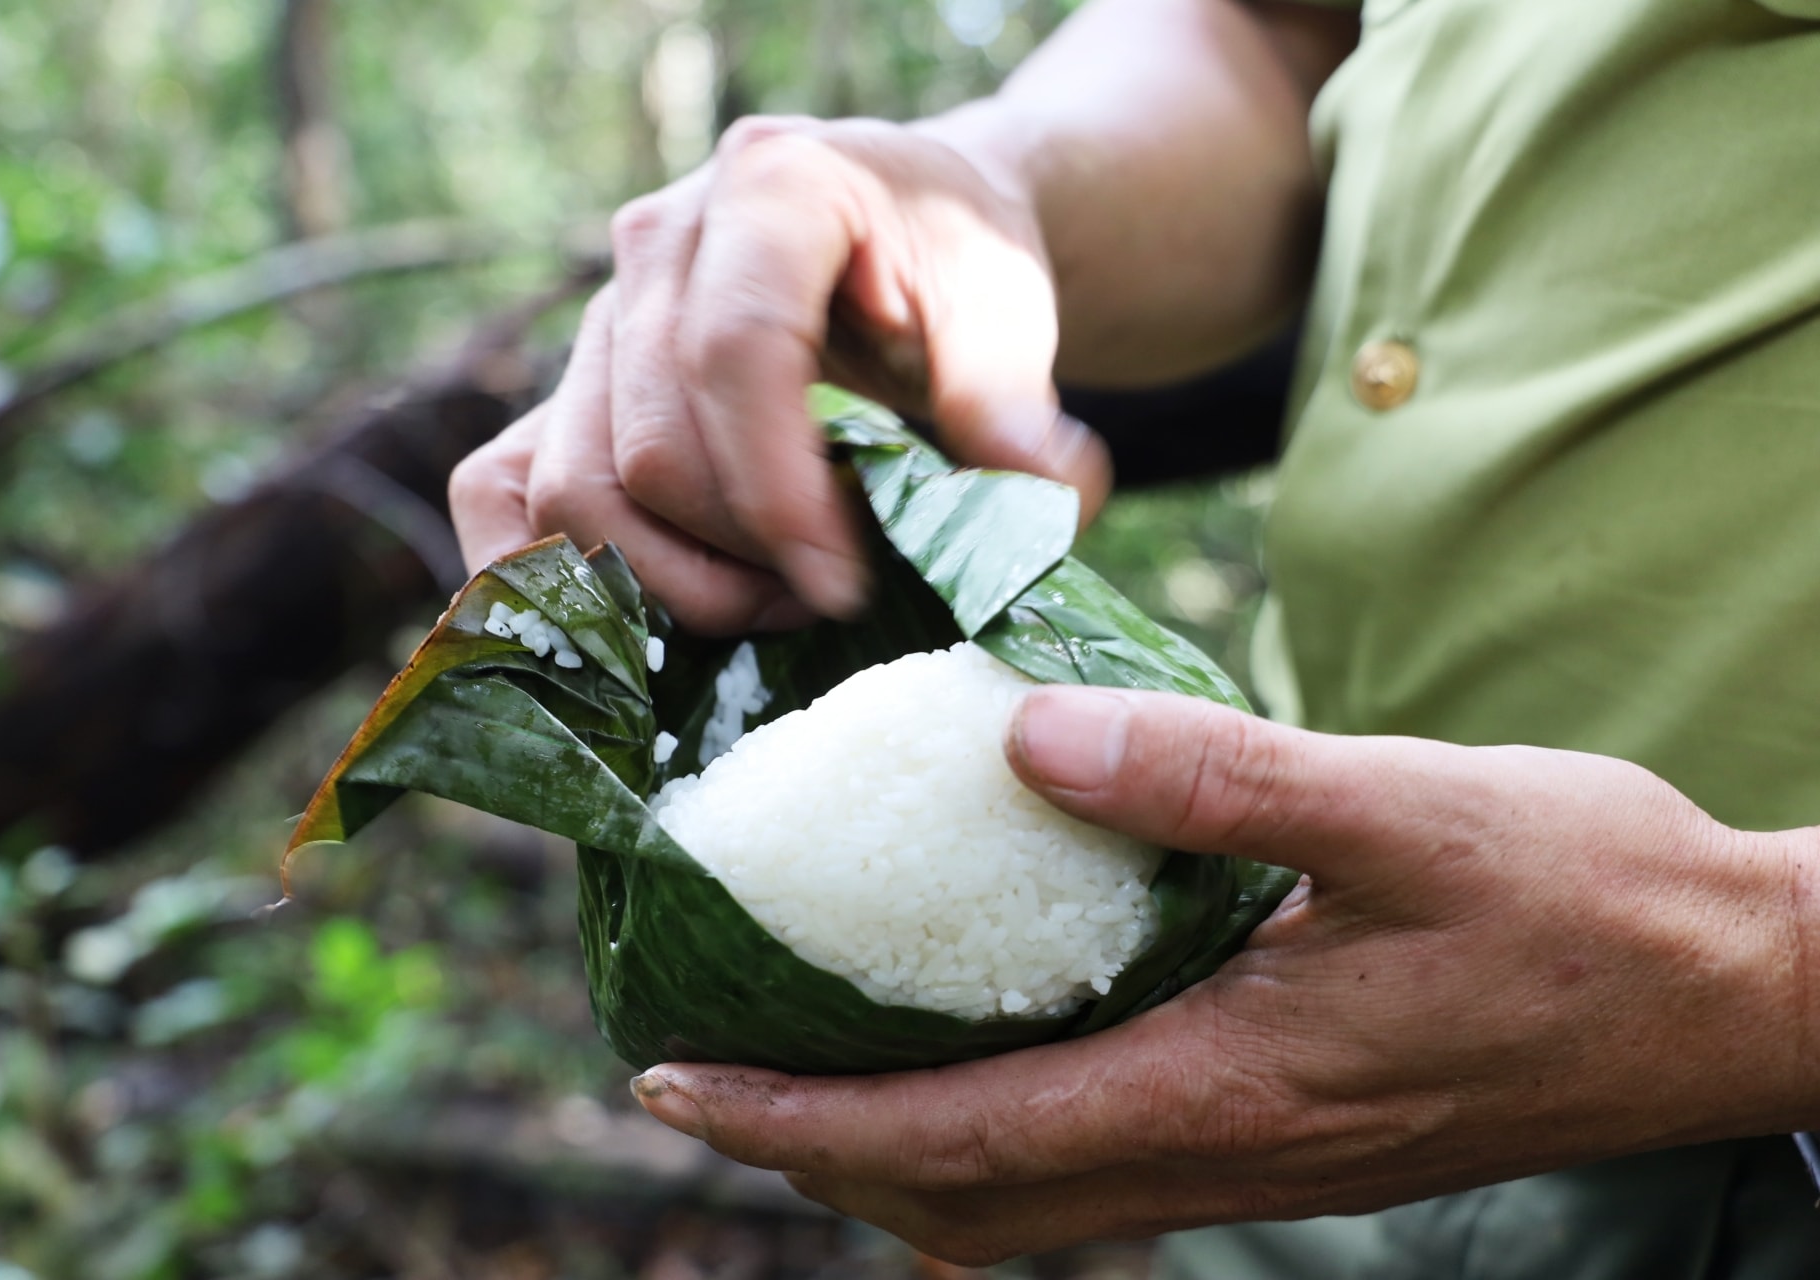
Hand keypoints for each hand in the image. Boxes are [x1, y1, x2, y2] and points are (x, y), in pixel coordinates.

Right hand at [448, 116, 1110, 633]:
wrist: (906, 228)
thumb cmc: (956, 267)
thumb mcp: (1011, 322)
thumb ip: (1018, 419)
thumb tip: (1048, 506)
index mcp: (774, 187)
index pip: (737, 352)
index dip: (779, 493)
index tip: (841, 589)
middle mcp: (660, 245)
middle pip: (649, 447)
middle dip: (740, 557)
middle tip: (836, 602)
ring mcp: (600, 318)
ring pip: (572, 488)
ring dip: (667, 585)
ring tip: (770, 607)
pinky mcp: (570, 389)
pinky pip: (502, 490)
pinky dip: (553, 576)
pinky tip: (641, 629)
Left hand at [629, 688, 1816, 1262]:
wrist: (1732, 997)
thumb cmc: (1589, 900)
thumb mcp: (1409, 809)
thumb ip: (1217, 778)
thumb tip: (1029, 736)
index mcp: (1231, 1086)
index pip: (958, 1140)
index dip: (801, 1125)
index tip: (677, 1083)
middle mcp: (1224, 1150)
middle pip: (965, 1200)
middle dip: (816, 1158)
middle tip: (704, 1079)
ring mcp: (1258, 1157)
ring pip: (1027, 1199)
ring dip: (898, 1155)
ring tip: (804, 1074)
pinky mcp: (1290, 1131)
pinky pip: (1098, 1164)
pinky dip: (997, 1131)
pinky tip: (978, 1052)